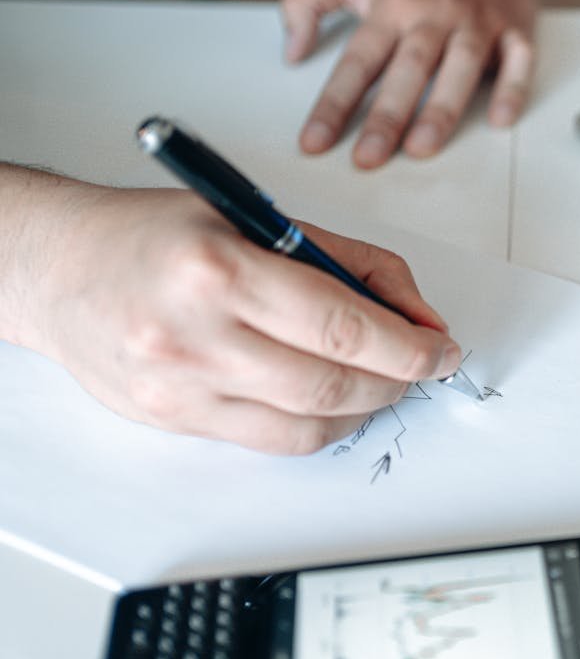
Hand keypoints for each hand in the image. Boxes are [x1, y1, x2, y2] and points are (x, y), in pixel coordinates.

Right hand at [24, 185, 460, 453]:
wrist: (60, 267)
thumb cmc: (160, 233)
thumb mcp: (259, 218)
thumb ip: (349, 264)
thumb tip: (419, 317)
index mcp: (220, 268)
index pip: (342, 325)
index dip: (407, 347)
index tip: (440, 350)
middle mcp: (195, 335)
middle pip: (331, 384)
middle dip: (397, 381)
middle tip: (421, 365)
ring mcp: (180, 388)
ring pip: (308, 424)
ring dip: (365, 407)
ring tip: (381, 380)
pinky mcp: (173, 421)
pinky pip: (270, 440)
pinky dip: (318, 423)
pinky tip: (331, 396)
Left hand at [281, 0, 537, 167]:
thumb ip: (305, 3)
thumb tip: (291, 52)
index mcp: (391, 6)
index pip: (358, 61)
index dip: (334, 103)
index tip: (315, 141)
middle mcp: (434, 15)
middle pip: (407, 69)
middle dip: (386, 117)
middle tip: (368, 157)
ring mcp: (477, 23)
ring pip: (461, 67)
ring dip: (441, 109)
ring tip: (422, 147)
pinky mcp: (514, 29)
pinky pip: (519, 61)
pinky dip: (513, 89)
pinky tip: (500, 120)